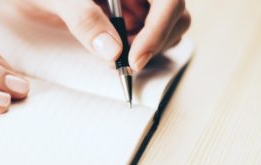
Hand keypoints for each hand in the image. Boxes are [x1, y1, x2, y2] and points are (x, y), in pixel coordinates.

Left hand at [16, 0, 189, 70]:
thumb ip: (84, 19)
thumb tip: (112, 51)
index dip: (159, 28)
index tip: (136, 58)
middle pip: (175, 13)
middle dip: (155, 42)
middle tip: (127, 62)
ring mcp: (136, 0)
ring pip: (165, 26)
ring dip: (147, 47)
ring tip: (116, 56)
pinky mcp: (129, 14)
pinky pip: (146, 34)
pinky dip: (136, 49)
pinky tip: (114, 51)